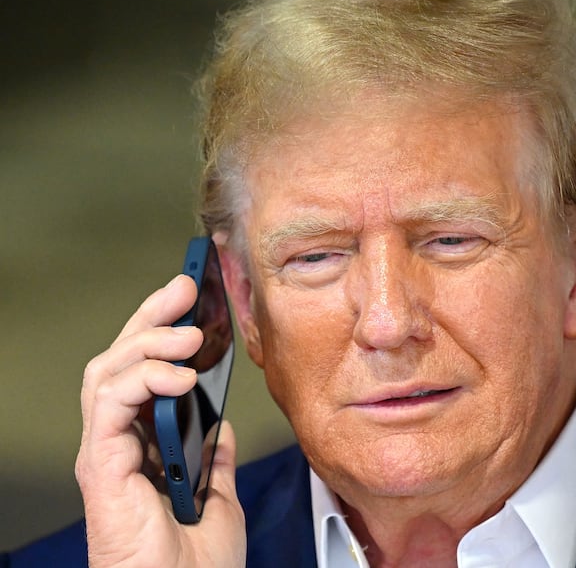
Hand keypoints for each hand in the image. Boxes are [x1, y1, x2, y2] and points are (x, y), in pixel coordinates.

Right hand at [75, 275, 245, 567]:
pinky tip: (178, 377)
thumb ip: (213, 457)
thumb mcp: (217, 495)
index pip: (144, 372)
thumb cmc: (195, 564)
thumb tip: (219, 425)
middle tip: (183, 288)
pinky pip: (109, 404)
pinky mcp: (101, 465)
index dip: (163, 331)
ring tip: (190, 335)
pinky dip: (142, 379)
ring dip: (149, 342)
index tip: (193, 300)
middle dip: (151, 317)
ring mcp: (107, 452)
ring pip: (108, 372)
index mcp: (145, 445)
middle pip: (120, 360)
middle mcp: (120, 442)